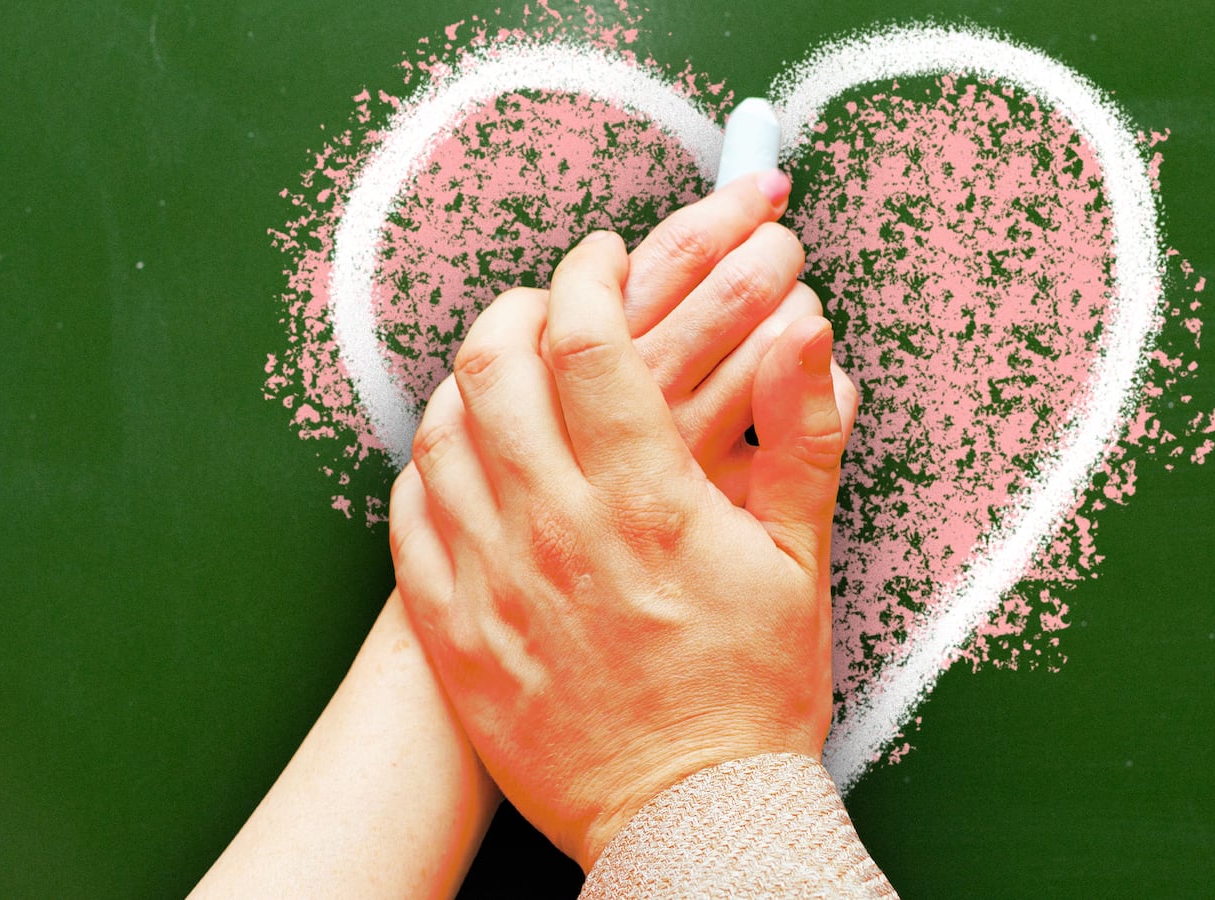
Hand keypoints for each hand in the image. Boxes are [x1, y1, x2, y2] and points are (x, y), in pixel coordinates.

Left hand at [390, 229, 858, 869]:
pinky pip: (407, 518)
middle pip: (495, 368)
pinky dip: (427, 466)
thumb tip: (807, 327)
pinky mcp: (453, 633)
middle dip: (518, 306)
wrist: (689, 816)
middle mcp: (557, 531)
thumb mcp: (802, 559)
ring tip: (502, 369)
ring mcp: (493, 583)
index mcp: (648, 504)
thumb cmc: (752, 694)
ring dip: (466, 378)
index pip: (589, 340)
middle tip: (546, 302)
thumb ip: (803, 432)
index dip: (590, 274)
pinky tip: (459, 457)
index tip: (602, 259)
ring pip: (440, 434)